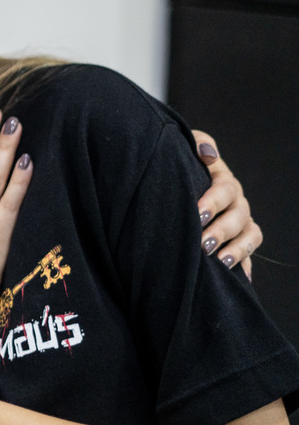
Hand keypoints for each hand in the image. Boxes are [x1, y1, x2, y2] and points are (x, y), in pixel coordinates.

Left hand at [191, 131, 261, 278]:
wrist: (174, 183)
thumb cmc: (177, 165)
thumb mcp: (184, 148)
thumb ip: (198, 143)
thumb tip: (208, 154)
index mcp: (223, 180)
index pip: (226, 189)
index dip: (213, 201)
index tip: (197, 214)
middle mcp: (236, 202)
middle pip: (239, 216)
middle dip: (221, 231)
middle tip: (202, 244)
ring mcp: (240, 222)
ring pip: (249, 236)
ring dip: (236, 250)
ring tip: (219, 262)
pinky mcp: (239, 242)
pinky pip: (250, 256)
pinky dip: (245, 268)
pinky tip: (238, 280)